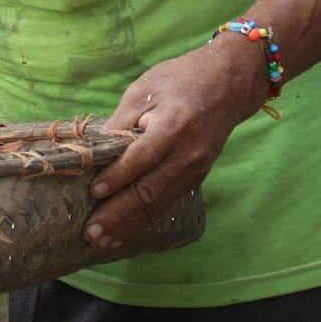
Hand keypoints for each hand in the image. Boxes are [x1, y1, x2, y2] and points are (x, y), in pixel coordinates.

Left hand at [82, 37, 265, 249]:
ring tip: (102, 241)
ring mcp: (197, 168)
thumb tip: (94, 152)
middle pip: (150, 190)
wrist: (229, 83)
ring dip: (129, 225)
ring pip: (159, 203)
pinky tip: (125, 233)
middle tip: (91, 233)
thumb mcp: (145, 89)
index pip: (142, 157)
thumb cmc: (180, 80)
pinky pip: (168, 202)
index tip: (94, 191)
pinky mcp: (198, 176)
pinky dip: (145, 220)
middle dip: (118, 214)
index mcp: (174, 126)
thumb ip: (121, 123)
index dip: (118, 176)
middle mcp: (189, 153)